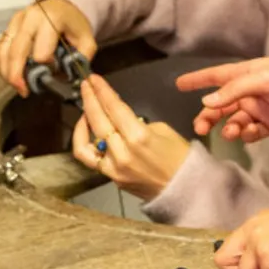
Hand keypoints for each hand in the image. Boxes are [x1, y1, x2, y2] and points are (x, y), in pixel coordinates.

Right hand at [0, 0, 96, 94]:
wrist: (60, 6)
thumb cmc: (72, 24)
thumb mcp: (86, 38)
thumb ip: (82, 58)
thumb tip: (71, 77)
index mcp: (50, 19)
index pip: (41, 51)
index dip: (46, 66)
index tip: (53, 72)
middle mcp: (29, 18)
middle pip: (16, 51)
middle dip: (17, 75)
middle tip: (23, 91)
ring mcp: (15, 22)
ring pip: (3, 50)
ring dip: (6, 72)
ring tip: (17, 86)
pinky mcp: (7, 28)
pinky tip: (6, 75)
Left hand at [72, 75, 190, 200]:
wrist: (184, 189)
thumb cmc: (180, 156)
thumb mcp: (163, 130)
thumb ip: (137, 123)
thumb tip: (120, 118)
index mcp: (139, 136)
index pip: (114, 108)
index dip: (102, 91)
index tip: (93, 78)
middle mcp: (122, 151)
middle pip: (98, 120)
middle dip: (90, 99)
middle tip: (86, 85)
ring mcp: (113, 167)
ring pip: (87, 140)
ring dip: (83, 120)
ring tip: (86, 108)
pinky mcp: (111, 177)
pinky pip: (90, 158)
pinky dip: (84, 142)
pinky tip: (87, 131)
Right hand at [178, 58, 268, 143]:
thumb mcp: (265, 79)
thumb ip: (235, 90)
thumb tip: (207, 101)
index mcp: (248, 73)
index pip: (216, 76)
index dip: (198, 80)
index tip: (177, 85)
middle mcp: (252, 90)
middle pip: (222, 105)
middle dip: (209, 116)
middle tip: (200, 129)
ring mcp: (262, 108)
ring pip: (236, 121)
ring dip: (230, 127)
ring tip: (233, 132)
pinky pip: (253, 132)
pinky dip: (248, 135)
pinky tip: (250, 134)